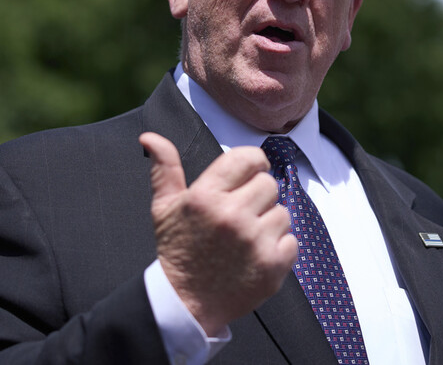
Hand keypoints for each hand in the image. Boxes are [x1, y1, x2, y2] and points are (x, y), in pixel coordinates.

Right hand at [139, 132, 297, 335]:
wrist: (185, 304)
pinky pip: (292, 241)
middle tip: (241, 215)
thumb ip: (164, 168)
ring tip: (246, 239)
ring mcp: (254, 241)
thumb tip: (150, 138)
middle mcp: (231, 216)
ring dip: (269, 224)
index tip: (250, 175)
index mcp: (206, 196)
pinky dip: (279, 249)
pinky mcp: (272, 265)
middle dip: (258, 197)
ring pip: (283, 212)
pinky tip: (256, 255)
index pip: (248, 158)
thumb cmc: (178, 251)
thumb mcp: (164, 208)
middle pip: (269, 184)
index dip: (254, 164)